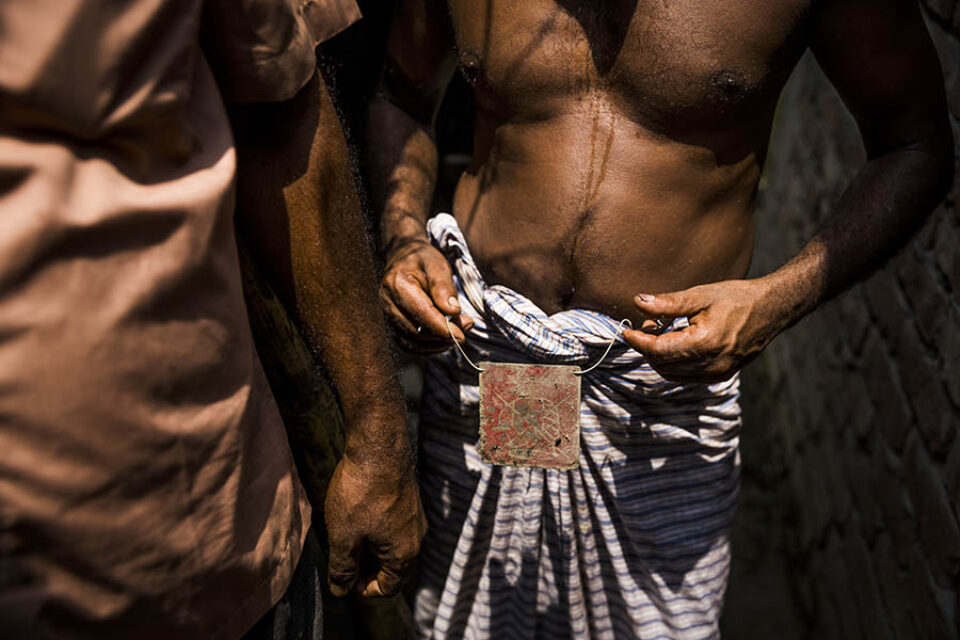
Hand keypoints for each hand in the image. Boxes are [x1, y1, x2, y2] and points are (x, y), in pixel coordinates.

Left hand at [324, 449, 426, 596]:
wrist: (380, 447)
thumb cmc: (361, 493)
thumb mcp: (343, 537)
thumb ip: (342, 568)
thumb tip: (341, 590)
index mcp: (403, 554)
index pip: (388, 588)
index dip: (362, 589)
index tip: (342, 578)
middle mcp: (415, 537)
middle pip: (391, 567)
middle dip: (365, 568)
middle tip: (339, 556)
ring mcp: (414, 517)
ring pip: (391, 544)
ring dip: (368, 546)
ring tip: (344, 534)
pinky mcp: (409, 499)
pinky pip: (393, 525)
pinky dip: (374, 528)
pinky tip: (355, 513)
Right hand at [381, 239, 473, 352]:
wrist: (403, 256)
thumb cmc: (422, 259)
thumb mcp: (438, 265)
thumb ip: (445, 288)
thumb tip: (454, 312)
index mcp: (398, 284)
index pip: (421, 313)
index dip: (442, 328)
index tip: (461, 336)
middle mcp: (388, 302)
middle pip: (415, 331)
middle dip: (442, 337)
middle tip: (465, 329)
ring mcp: (388, 315)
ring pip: (411, 342)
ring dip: (436, 344)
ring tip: (456, 334)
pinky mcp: (392, 324)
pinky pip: (408, 343)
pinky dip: (427, 347)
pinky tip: (443, 340)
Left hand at [621, 278, 786, 383]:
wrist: (772, 310)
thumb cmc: (736, 298)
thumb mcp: (700, 295)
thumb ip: (667, 303)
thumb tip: (638, 302)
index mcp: (705, 344)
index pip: (658, 351)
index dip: (638, 342)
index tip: (626, 331)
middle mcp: (711, 365)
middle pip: (662, 364)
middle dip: (647, 348)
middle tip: (648, 324)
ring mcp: (717, 374)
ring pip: (671, 374)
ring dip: (659, 357)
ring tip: (662, 331)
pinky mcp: (721, 376)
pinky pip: (685, 377)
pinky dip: (673, 363)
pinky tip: (676, 342)